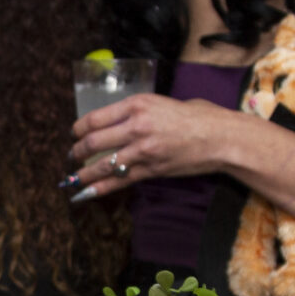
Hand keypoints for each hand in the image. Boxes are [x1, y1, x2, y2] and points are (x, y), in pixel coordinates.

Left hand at [65, 92, 243, 201]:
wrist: (221, 137)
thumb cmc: (199, 116)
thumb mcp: (164, 103)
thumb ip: (141, 111)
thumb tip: (121, 120)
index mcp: (137, 104)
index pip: (95, 118)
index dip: (79, 128)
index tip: (75, 133)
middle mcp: (136, 126)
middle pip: (93, 141)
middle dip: (78, 151)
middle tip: (73, 155)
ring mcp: (143, 150)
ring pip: (103, 164)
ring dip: (84, 173)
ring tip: (74, 177)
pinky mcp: (152, 169)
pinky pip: (120, 181)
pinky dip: (101, 188)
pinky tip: (87, 193)